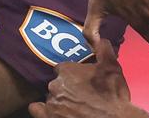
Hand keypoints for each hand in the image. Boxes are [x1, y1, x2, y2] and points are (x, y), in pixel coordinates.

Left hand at [29, 38, 146, 117]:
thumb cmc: (112, 94)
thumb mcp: (112, 66)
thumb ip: (103, 48)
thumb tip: (99, 38)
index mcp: (67, 71)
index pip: (62, 68)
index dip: (72, 74)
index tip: (79, 80)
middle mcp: (56, 85)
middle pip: (56, 83)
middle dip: (65, 87)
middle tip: (79, 93)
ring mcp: (51, 103)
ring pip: (50, 97)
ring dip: (58, 99)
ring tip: (72, 105)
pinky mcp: (48, 117)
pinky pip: (36, 109)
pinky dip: (41, 109)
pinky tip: (52, 111)